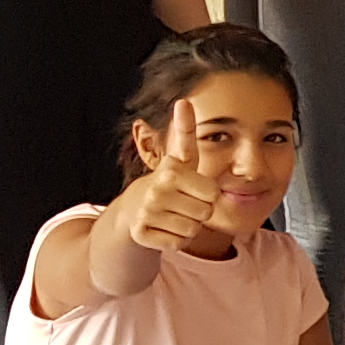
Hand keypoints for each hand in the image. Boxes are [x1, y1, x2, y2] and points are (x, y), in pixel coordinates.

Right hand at [109, 97, 227, 252]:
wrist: (133, 210)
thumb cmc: (168, 183)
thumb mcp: (180, 158)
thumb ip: (186, 132)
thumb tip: (183, 101)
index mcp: (171, 170)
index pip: (212, 192)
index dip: (208, 193)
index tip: (191, 184)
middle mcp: (156, 189)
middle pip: (205, 212)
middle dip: (200, 211)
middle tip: (182, 203)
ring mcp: (146, 213)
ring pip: (192, 230)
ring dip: (188, 226)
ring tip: (173, 214)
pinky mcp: (141, 234)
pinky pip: (178, 243)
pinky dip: (175, 240)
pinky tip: (163, 228)